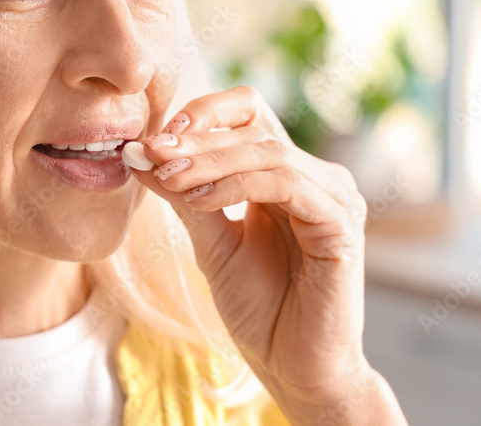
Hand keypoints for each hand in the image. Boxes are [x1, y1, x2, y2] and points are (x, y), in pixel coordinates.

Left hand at [126, 86, 406, 424]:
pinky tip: (199, 201)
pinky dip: (236, 185)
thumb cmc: (259, 307)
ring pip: (267, 151)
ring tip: (167, 177)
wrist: (294, 367)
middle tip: (150, 151)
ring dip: (209, 160)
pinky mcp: (341, 224)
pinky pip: (286, 184)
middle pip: (254, 126)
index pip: (247, 113)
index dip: (202, 114)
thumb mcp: (210, 240)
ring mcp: (334, 197)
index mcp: (285, 174)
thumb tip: (139, 152)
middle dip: (195, 138)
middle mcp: (315, 177)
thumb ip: (182, 195)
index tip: (152, 139)